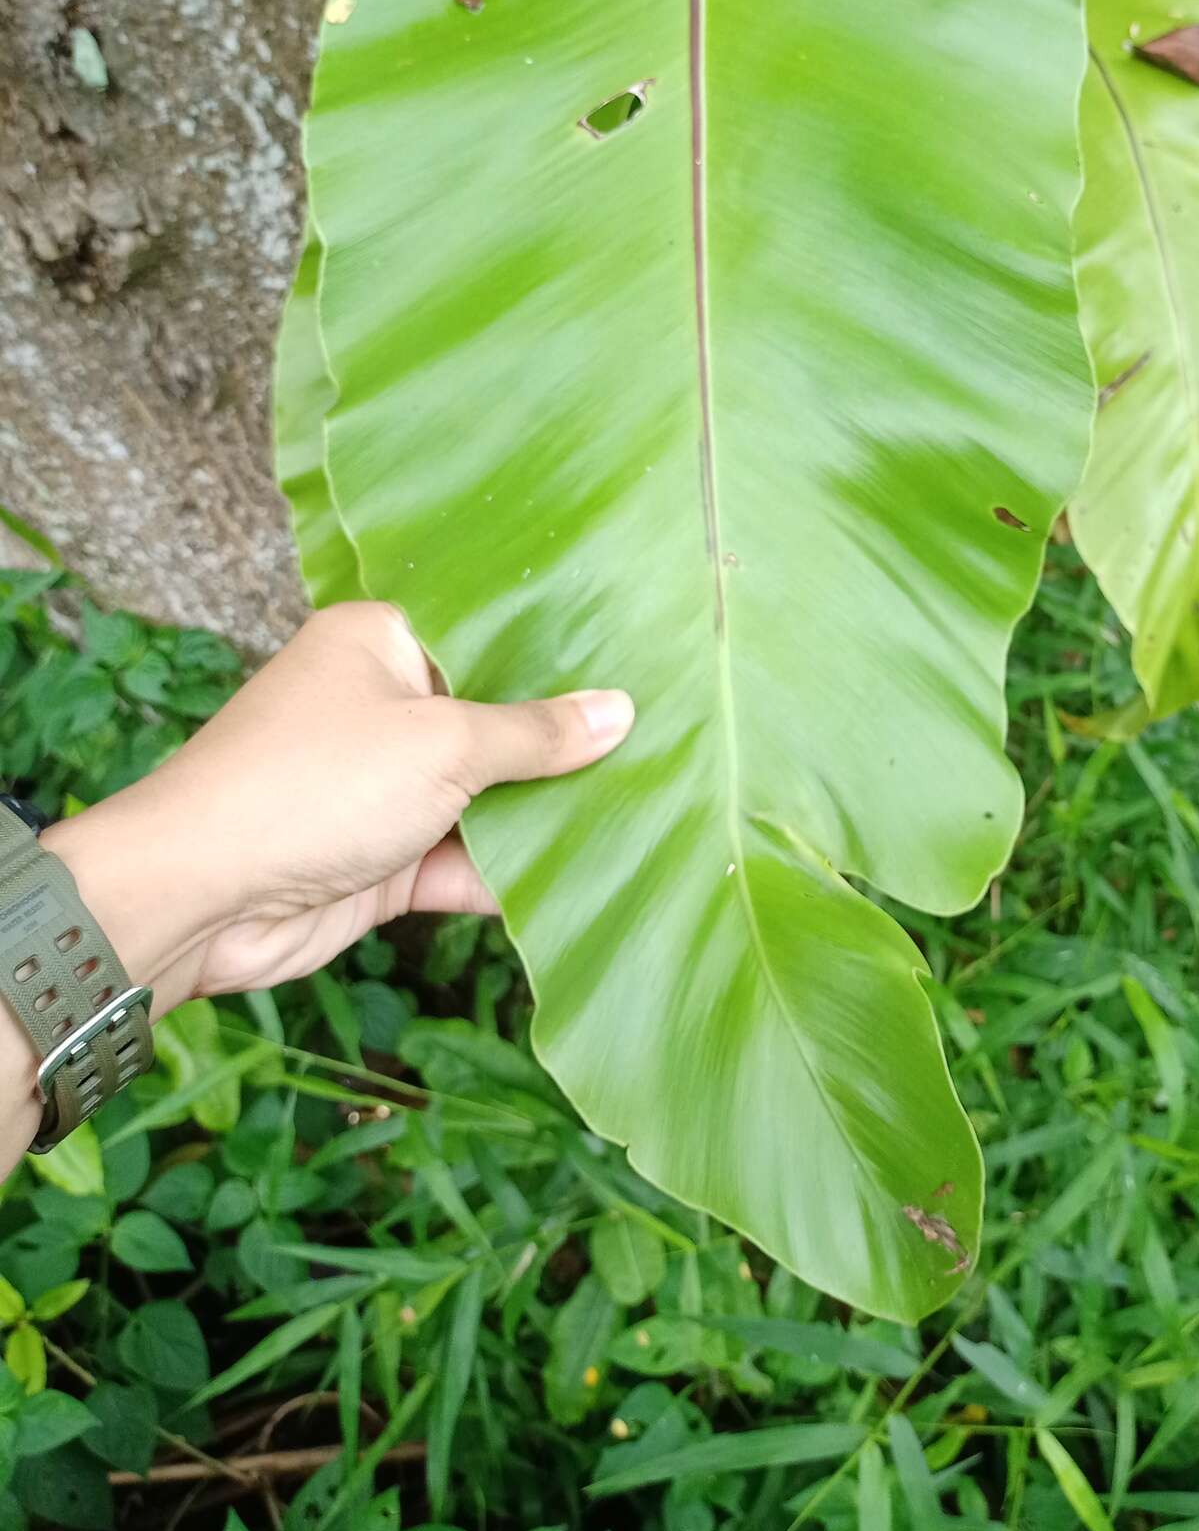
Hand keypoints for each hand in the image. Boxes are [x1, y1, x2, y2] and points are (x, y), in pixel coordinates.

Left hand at [42, 601, 634, 1007]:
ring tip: (650, 806)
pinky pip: (463, 859)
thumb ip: (535, 734)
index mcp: (379, 643)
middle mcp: (380, 707)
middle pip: (490, 719)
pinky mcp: (383, 861)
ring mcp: (381, 788)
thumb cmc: (315, 783)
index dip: (556, 652)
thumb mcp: (443, 744)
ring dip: (545, 813)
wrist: (202, 896)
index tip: (638, 658)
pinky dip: (513, 871)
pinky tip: (593, 874)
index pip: (484, 634)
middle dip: (563, 741)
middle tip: (665, 739)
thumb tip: (619, 711)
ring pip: (484, 796)